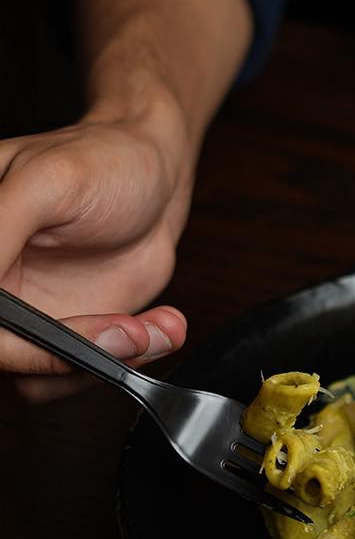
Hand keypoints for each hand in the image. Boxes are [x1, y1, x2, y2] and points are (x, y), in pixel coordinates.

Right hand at [0, 106, 190, 396]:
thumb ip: (0, 225)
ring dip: (105, 361)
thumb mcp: (48, 180)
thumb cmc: (103, 161)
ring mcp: (25, 312)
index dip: (17, 340)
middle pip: (6, 354)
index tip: (73, 334)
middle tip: (131, 331)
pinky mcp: (64, 332)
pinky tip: (151, 327)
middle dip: (76, 353)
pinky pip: (76, 373)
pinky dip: (122, 362)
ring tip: (148, 325)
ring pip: (38, 378)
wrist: (155, 179)